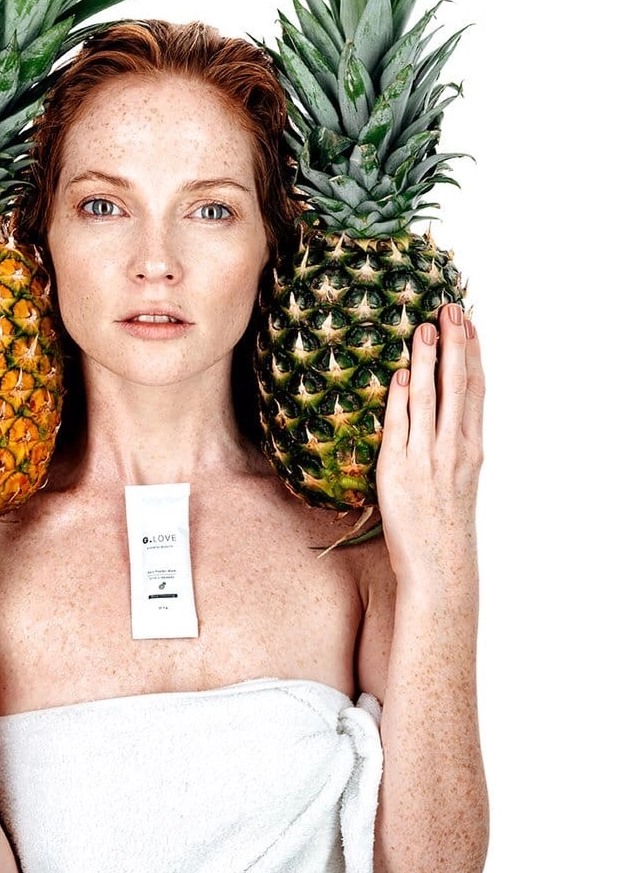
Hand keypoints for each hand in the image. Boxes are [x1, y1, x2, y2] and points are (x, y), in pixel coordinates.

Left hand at [375, 304, 484, 586]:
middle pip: (456, 385)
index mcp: (471, 447)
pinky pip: (399, 426)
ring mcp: (427, 458)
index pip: (475, 390)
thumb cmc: (443, 522)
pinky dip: (399, 398)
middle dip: (454, 344)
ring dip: (426, 361)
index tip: (470, 322)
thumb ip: (451, 443)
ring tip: (423, 328)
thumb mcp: (458, 478)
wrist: (438, 565)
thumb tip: (439, 410)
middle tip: (449, 307)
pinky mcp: (398, 470)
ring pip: (428, 399)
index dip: (473, 353)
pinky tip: (398, 374)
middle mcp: (453, 448)